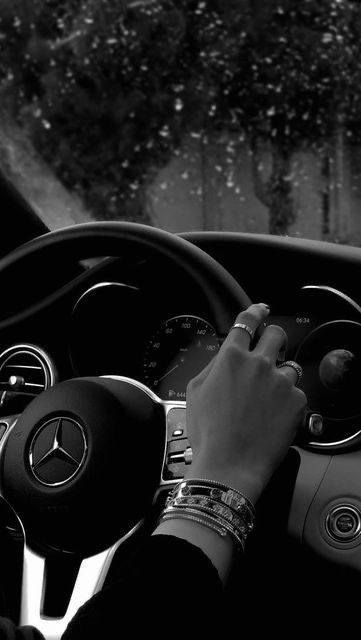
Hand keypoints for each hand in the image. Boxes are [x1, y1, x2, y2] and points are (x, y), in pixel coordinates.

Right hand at [184, 303, 306, 503]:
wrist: (229, 465)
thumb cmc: (209, 432)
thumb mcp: (196, 392)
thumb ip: (213, 367)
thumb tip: (226, 357)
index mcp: (231, 358)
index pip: (247, 322)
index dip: (255, 312)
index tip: (260, 310)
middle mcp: (258, 364)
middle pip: (276, 335)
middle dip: (274, 339)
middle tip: (269, 351)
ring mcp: (280, 382)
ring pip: (289, 366)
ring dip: (280, 376)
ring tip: (267, 399)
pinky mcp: (296, 401)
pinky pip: (296, 393)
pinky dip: (287, 402)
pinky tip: (273, 416)